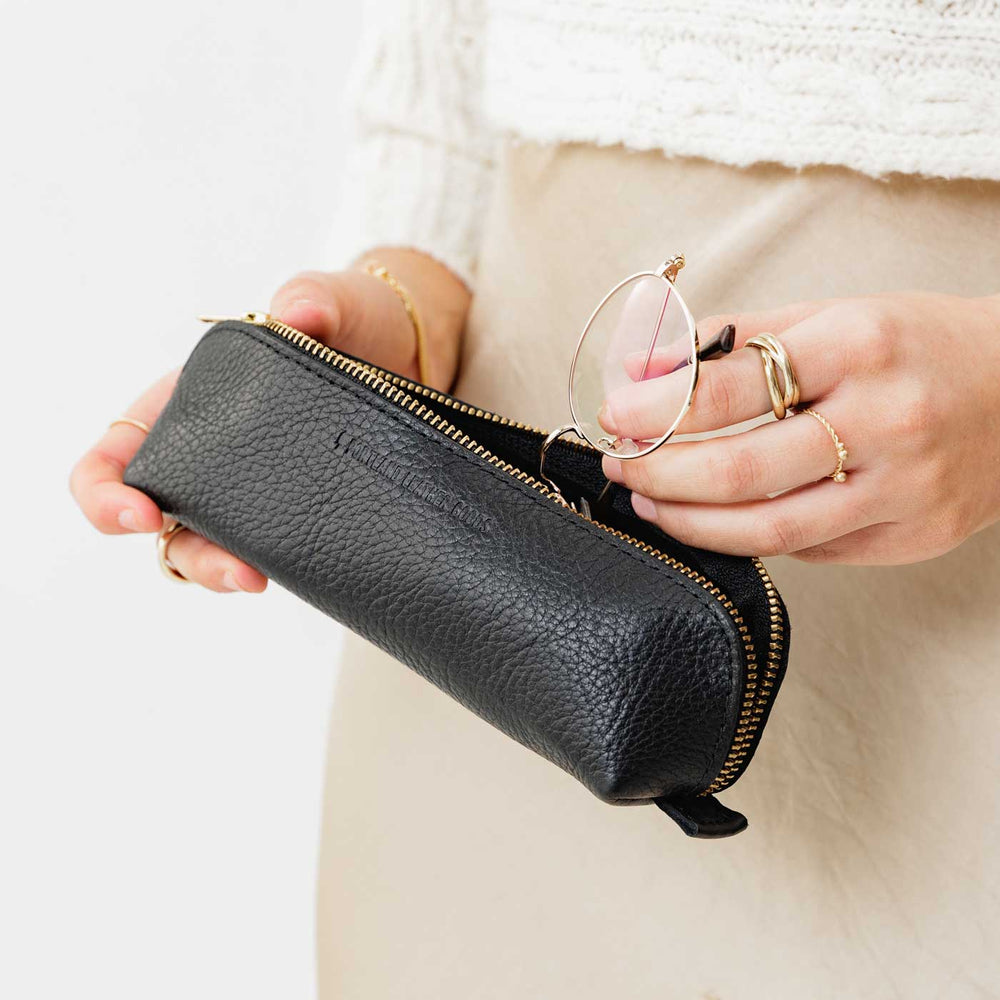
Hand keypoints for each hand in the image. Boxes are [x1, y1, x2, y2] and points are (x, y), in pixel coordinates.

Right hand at [70, 251, 469, 590]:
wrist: (413, 353)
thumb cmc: (354, 318)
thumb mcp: (334, 301)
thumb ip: (314, 299)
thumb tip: (299, 313)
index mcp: (187, 403)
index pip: (115, 455)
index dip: (104, 491)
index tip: (141, 512)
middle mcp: (210, 456)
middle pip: (165, 525)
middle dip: (190, 555)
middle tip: (233, 570)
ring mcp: (254, 490)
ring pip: (213, 551)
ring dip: (226, 572)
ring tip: (260, 578)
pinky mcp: (301, 512)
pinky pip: (272, 553)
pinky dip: (277, 567)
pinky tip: (305, 571)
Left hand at [598, 292, 999, 563]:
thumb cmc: (917, 345)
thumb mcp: (832, 316)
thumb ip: (737, 341)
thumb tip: (647, 366)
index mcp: (859, 346)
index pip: (730, 388)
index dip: (656, 407)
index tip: (617, 412)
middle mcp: (887, 420)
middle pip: (740, 470)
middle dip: (660, 471)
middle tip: (621, 462)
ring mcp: (905, 489)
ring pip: (770, 528)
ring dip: (690, 521)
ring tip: (649, 500)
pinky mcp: (912, 535)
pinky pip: (810, 551)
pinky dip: (750, 537)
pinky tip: (716, 519)